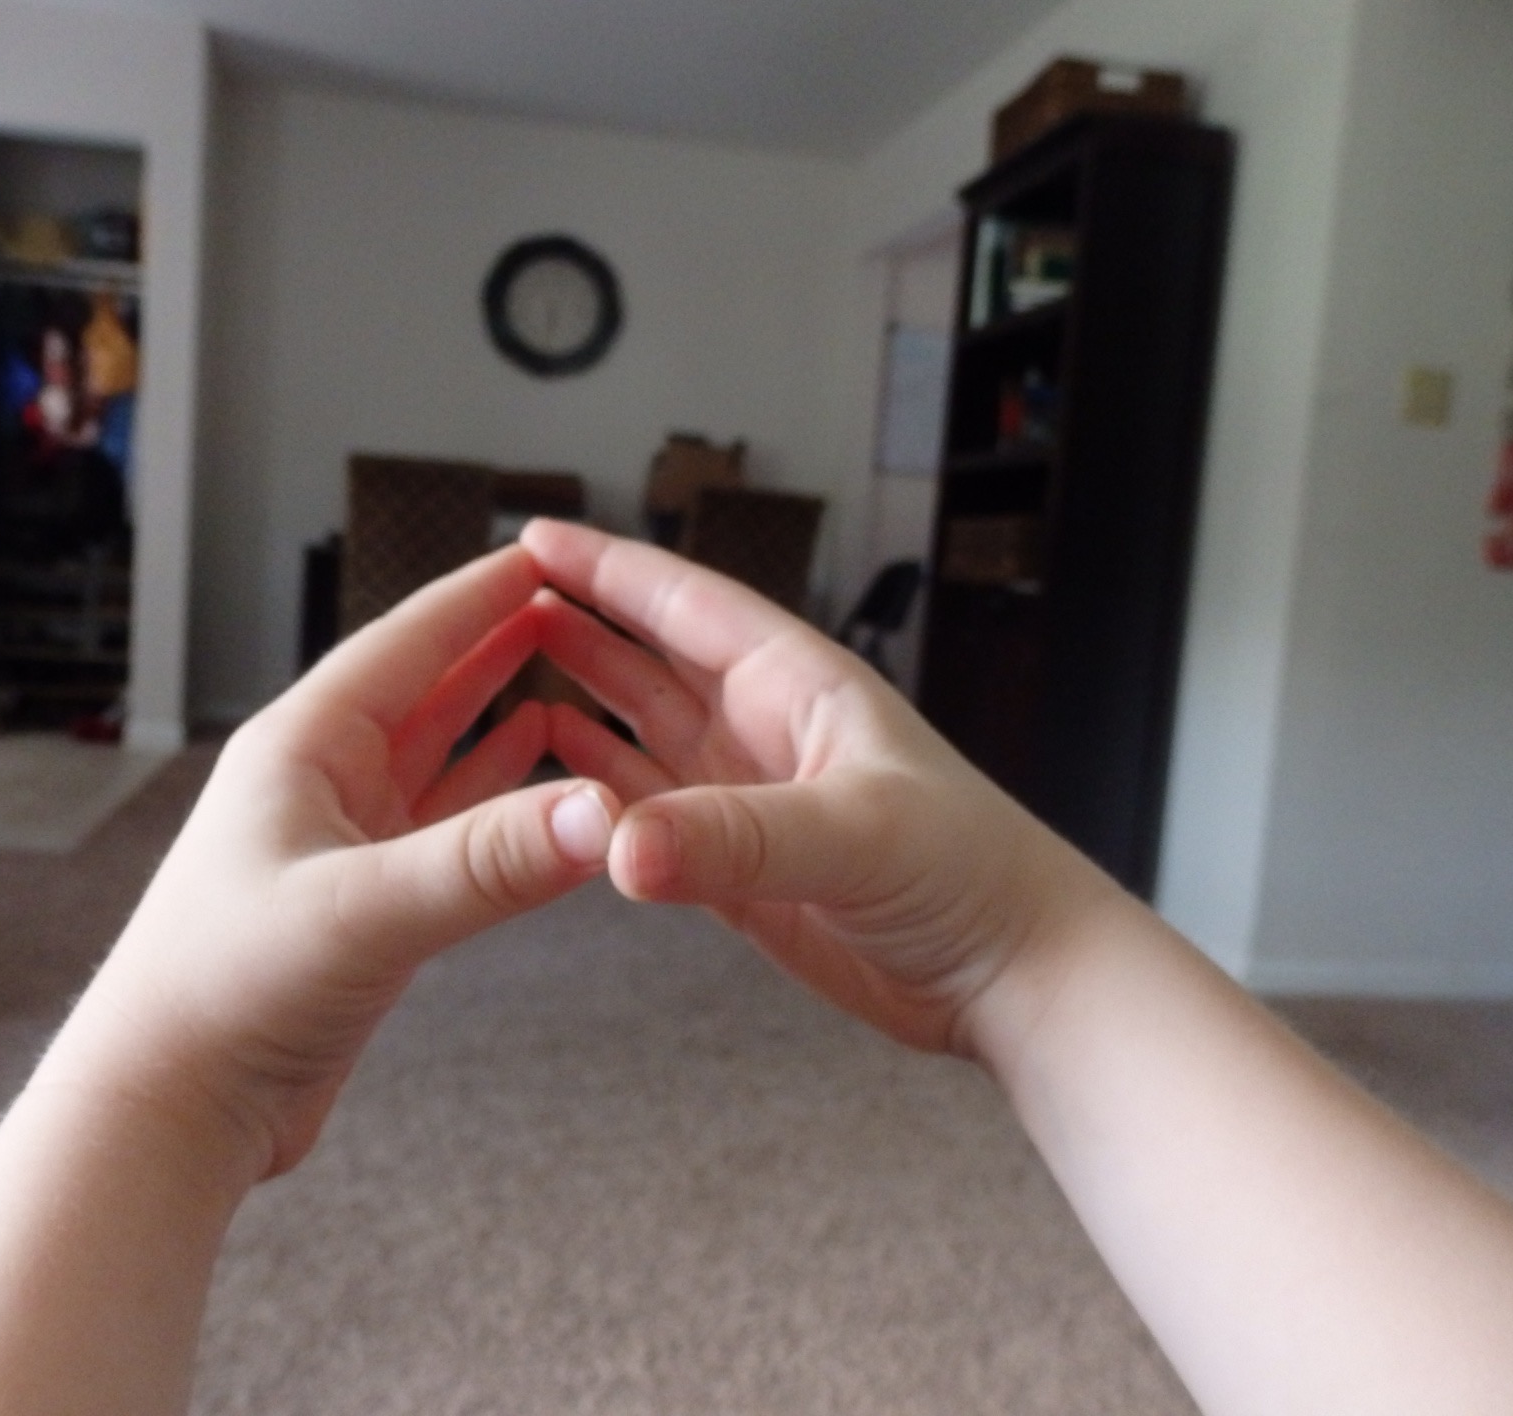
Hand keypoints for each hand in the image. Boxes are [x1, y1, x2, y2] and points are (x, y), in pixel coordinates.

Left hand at [47, 546, 619, 1177]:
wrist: (167, 1110)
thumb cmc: (223, 996)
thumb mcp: (363, 915)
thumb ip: (485, 863)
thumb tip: (602, 814)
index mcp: (301, 749)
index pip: (407, 644)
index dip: (480, 597)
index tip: (549, 555)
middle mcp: (321, 784)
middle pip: (427, 691)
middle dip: (499, 646)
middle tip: (576, 606)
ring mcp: (342, 847)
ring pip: (439, 762)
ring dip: (501, 723)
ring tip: (569, 682)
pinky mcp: (362, 909)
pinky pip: (444, 834)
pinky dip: (494, 806)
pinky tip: (533, 792)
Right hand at [522, 520, 1124, 1052]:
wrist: (1016, 973)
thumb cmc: (971, 876)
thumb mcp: (855, 837)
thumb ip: (734, 840)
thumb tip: (620, 847)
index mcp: (800, 687)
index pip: (687, 606)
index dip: (612, 569)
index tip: (536, 539)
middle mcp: (768, 732)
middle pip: (654, 660)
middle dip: (581, 626)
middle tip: (496, 603)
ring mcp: (753, 801)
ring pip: (648, 735)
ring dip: (585, 704)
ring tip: (508, 677)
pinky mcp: (744, 873)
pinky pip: (655, 817)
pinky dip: (605, 793)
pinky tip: (561, 775)